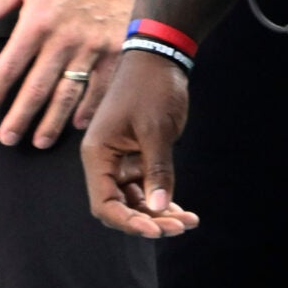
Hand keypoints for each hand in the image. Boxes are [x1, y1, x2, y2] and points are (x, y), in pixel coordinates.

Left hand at [0, 0, 145, 147]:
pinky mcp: (118, 47)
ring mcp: (93, 46)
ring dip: (52, 121)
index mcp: (36, 20)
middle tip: (7, 139)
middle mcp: (63, 38)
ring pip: (68, 93)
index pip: (10, 65)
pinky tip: (78, 124)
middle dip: (20, 117)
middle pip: (37, 88)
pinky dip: (89, 108)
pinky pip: (101, 86)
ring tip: (38, 141)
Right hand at [80, 49, 201, 236]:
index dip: (127, 222)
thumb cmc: (151, 87)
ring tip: (188, 221)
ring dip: (160, 214)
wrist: (160, 57)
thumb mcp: (155, 130)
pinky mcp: (139, 157)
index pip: (104, 204)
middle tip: (179, 226)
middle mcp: (106, 161)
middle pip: (121, 207)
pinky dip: (164, 200)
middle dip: (148, 221)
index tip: (155, 230)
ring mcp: (123, 161)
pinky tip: (185, 211)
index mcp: (98, 154)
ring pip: (136, 201)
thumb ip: (157, 171)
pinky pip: (147, 188)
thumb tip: (157, 209)